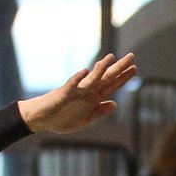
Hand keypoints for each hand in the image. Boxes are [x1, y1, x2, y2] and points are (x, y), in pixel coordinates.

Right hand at [16, 52, 136, 133]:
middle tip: (131, 56)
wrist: (41, 119)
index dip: (123, 78)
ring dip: (100, 69)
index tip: (134, 68)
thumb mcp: (85, 120)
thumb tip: (115, 104)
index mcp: (92, 98)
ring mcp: (75, 92)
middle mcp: (86, 92)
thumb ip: (99, 112)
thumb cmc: (61, 118)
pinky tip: (85, 71)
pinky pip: (72, 85)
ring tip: (110, 58)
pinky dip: (78, 78)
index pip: (111, 86)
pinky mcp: (63, 94)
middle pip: (105, 78)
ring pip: (91, 79)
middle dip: (118, 68)